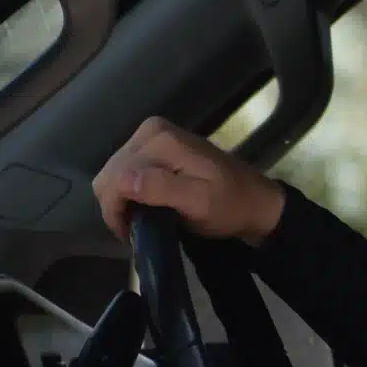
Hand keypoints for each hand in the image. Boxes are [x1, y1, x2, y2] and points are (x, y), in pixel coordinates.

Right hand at [93, 116, 286, 244]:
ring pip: (113, 171)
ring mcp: (152, 134)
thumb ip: (161, 189)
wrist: (256, 200)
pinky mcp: (155, 143)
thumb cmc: (231, 206)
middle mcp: (151, 131)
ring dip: (120, 199)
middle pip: (110, 172)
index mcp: (160, 141)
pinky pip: (125, 168)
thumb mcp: (199, 202)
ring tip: (139, 220)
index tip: (130, 235)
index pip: (116, 176)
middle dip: (116, 205)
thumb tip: (123, 181)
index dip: (115, 211)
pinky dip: (127, 190)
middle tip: (134, 231)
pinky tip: (142, 206)